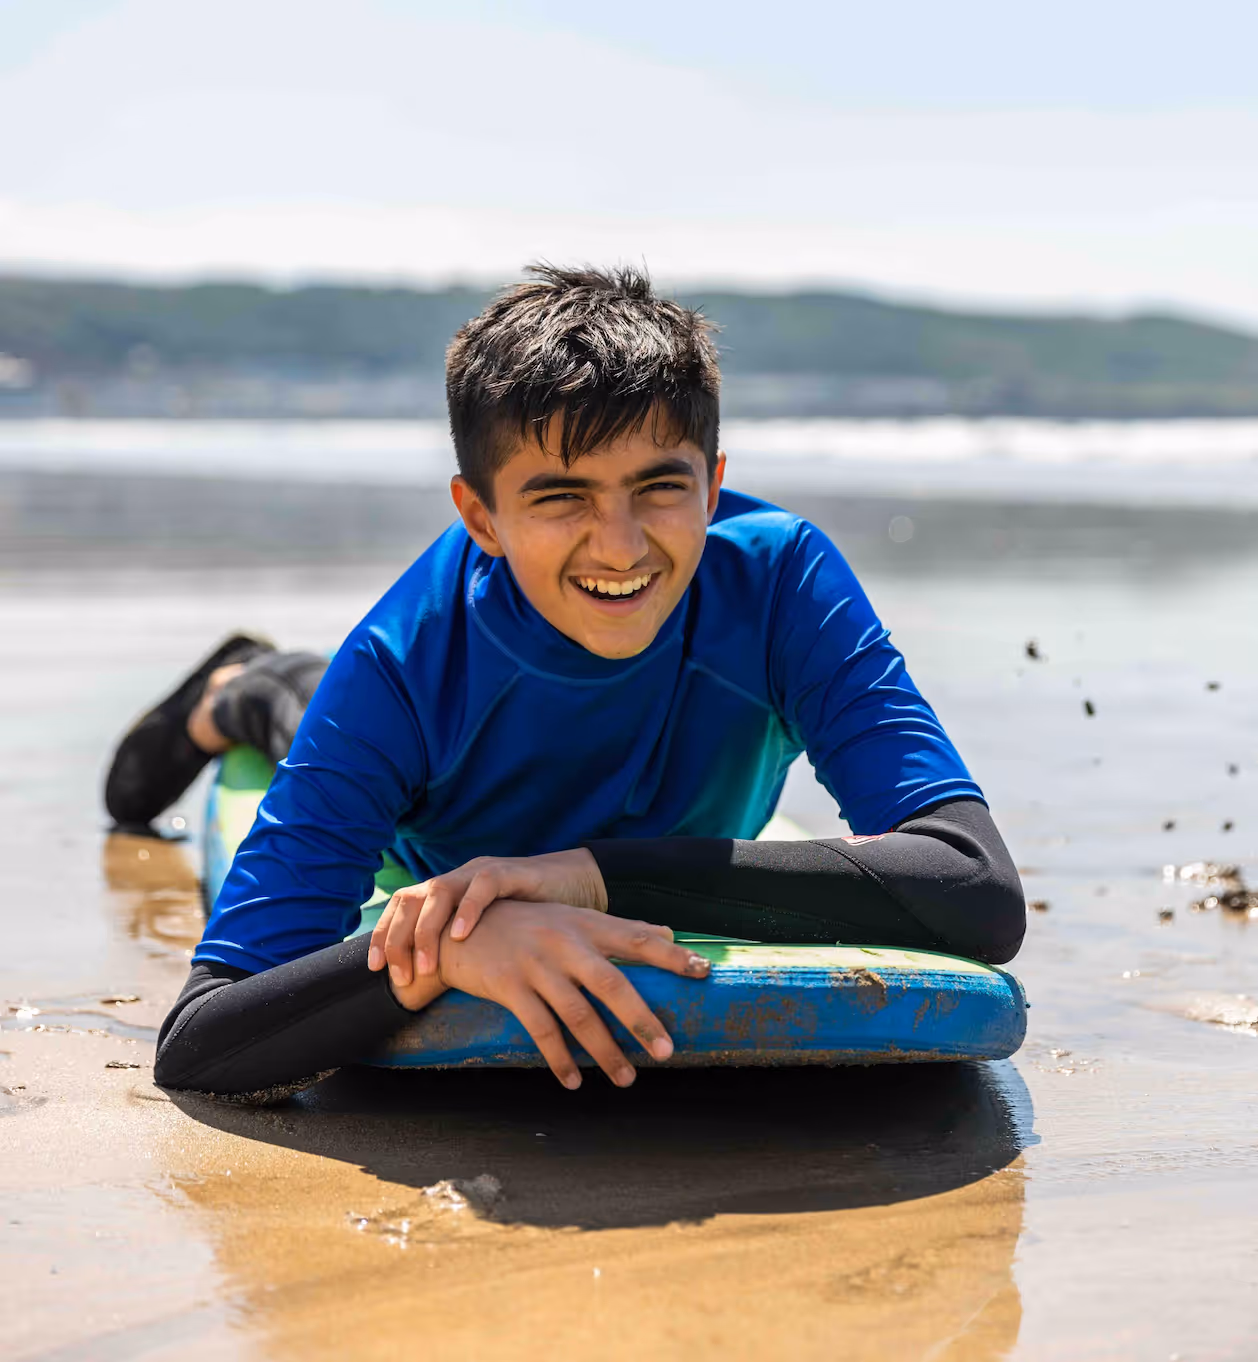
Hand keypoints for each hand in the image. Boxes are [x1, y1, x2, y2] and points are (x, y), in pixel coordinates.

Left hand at [367, 849, 607, 986]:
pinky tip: (461, 935)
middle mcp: (457, 878)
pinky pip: (482, 884)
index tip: (376, 970)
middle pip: (410, 899)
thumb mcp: (487, 935)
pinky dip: (468, 909)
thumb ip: (462, 949)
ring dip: (426, 931)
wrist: (573, 886)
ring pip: (438, 891)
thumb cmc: (529, 918)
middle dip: (397, 938)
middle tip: (400, 976)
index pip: (401, 906)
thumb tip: (432, 984)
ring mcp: (480, 872)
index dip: (383, 935)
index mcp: (446, 893)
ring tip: (426, 966)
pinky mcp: (509, 871)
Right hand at [434, 900, 709, 1088]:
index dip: (671, 957)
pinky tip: (573, 1081)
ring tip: (626, 1079)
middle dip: (641, 1020)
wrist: (459, 927)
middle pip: (612, 983)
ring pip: (578, 1015)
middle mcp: (564, 942)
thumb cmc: (526, 925)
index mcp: (585, 924)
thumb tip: (669, 932)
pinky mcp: (509, 986)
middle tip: (666, 1051)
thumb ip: (619, 928)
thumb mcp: (571, 917)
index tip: (704, 974)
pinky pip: (540, 1030)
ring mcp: (536, 965)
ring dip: (605, 1051)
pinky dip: (559, 1059)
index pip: (637, 938)